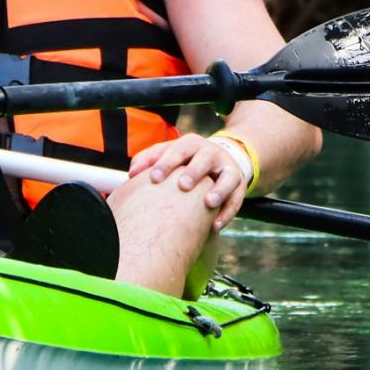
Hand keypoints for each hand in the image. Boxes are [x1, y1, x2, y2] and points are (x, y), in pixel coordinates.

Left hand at [130, 133, 251, 229]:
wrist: (220, 159)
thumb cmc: (186, 160)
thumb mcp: (169, 154)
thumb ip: (149, 160)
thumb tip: (131, 174)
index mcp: (190, 144)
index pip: (178, 149)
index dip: (166, 162)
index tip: (154, 178)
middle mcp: (210, 153)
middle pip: (204, 158)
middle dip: (194, 171)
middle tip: (183, 186)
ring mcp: (227, 168)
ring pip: (228, 177)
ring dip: (219, 190)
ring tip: (208, 203)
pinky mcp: (239, 184)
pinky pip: (237, 198)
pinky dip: (227, 212)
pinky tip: (215, 226)